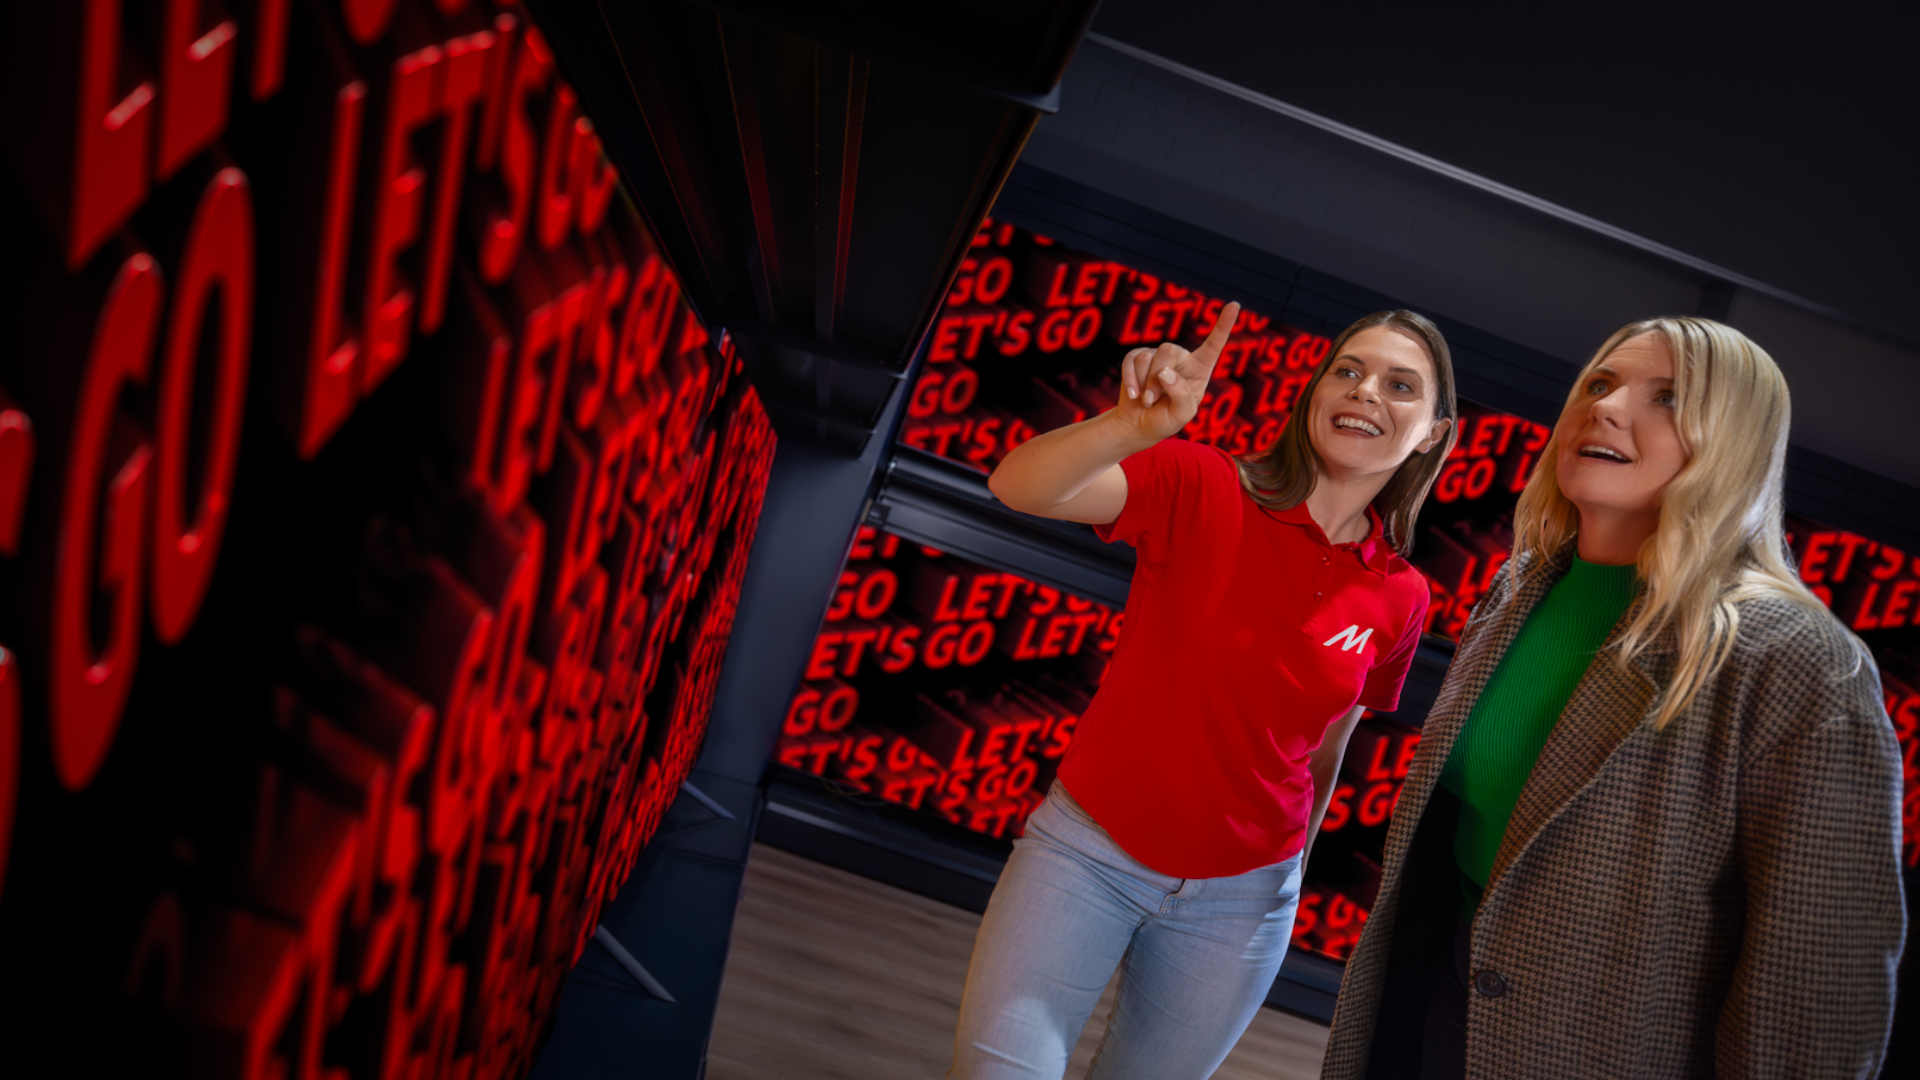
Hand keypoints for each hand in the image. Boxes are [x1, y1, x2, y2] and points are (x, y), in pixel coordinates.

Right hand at [1113, 301, 1239, 443]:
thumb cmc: (1167, 419)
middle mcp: (1180, 357)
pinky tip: (1132, 395)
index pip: (1213, 345)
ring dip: (1144, 384)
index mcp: (1200, 368)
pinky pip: (1131, 360)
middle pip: (1168, 351)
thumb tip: (1164, 372)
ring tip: (1147, 401)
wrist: (1140, 425)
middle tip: (1152, 401)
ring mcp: (1157, 355)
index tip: (1235, 304)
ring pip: (1147, 357)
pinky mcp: (1136, 358)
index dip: (1223, 325)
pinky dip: (1129, 380)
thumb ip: (1180, 393)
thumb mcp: (1182, 413)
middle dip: (1156, 378)